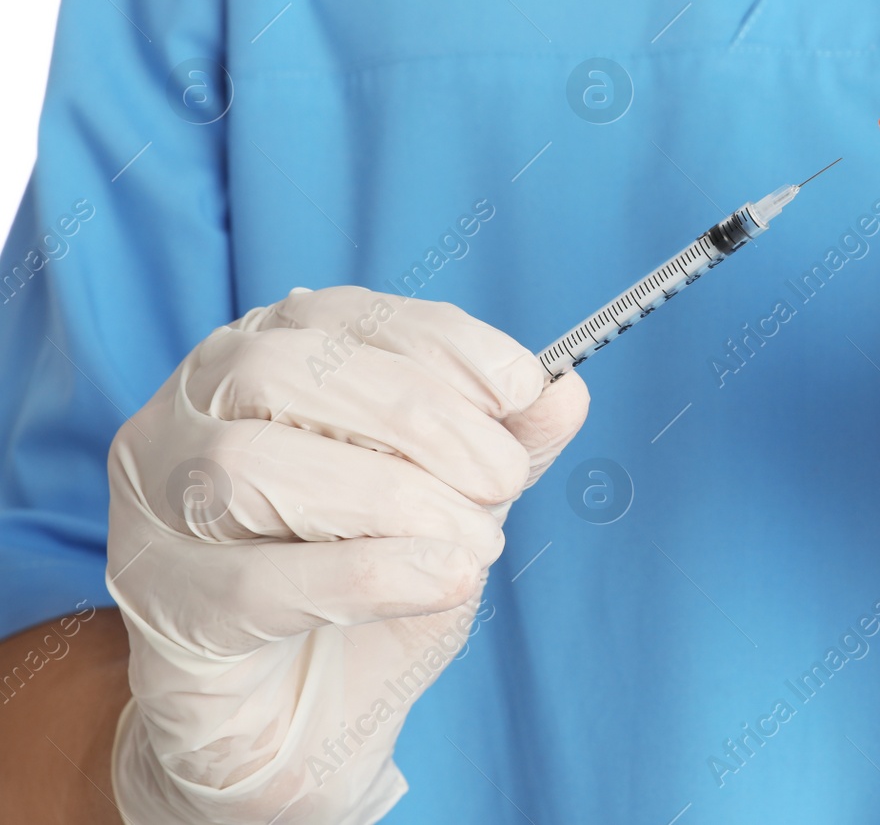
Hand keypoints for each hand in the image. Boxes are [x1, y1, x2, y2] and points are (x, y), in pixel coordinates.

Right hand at [105, 287, 587, 822]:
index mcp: (257, 362)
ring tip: (475, 543)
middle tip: (501, 480)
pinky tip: (443, 579)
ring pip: (251, 463)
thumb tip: (564, 390)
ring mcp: (153, 511)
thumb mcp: (453, 503)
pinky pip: (252, 581)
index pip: (339, 315)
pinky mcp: (159, 610)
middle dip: (418, 417)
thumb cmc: (367, 592)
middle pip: (283, 372)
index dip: (439, 342)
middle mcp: (186, 417)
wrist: (299, 725)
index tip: (521, 387)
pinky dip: (368, 574)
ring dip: (392, 498)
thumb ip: (502, 444)